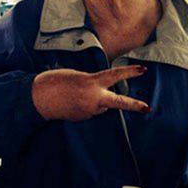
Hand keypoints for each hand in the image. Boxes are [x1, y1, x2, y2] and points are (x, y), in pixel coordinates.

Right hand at [31, 65, 149, 120]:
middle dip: (134, 105)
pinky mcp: (83, 118)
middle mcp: (93, 98)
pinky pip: (90, 110)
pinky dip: (84, 106)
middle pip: (119, 102)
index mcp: (91, 82)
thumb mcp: (77, 76)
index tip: (143, 69)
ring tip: (74, 94)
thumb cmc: (55, 81)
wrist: (38, 98)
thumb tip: (101, 97)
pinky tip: (71, 102)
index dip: (130, 72)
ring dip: (94, 100)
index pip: (115, 75)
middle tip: (148, 108)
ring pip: (100, 105)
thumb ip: (92, 84)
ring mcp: (89, 110)